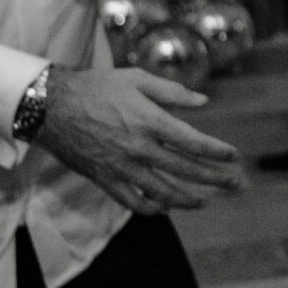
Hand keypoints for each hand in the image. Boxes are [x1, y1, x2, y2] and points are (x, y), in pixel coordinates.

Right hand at [27, 64, 242, 212]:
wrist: (51, 106)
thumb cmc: (96, 87)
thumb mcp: (136, 78)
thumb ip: (172, 92)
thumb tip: (203, 102)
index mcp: (150, 121)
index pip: (194, 143)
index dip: (218, 152)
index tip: (234, 156)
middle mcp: (140, 148)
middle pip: (187, 171)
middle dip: (216, 179)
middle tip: (237, 184)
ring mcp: (123, 168)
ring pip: (165, 192)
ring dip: (190, 199)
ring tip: (207, 200)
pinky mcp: (106, 180)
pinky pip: (134, 202)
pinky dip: (153, 208)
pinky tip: (166, 206)